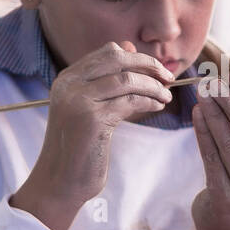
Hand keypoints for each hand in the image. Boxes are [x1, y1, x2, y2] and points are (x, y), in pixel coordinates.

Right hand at [10, 39, 173, 229]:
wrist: (60, 182)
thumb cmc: (79, 146)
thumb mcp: (88, 108)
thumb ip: (105, 80)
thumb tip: (128, 47)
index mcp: (67, 79)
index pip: (107, 53)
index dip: (136, 57)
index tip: (156, 69)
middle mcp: (70, 85)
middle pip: (117, 59)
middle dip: (148, 65)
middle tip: (168, 77)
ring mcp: (79, 100)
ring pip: (127, 80)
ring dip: (153, 86)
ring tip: (166, 97)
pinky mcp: (91, 119)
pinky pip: (130, 101)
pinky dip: (149, 101)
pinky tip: (158, 106)